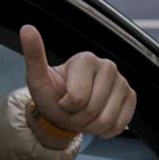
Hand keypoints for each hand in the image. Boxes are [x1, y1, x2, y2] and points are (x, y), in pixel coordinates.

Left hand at [21, 24, 135, 139]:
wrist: (66, 108)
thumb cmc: (52, 93)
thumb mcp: (38, 78)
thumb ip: (34, 54)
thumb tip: (27, 29)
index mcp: (86, 59)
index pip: (77, 98)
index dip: (66, 106)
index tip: (63, 99)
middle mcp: (108, 66)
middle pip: (93, 110)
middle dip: (78, 119)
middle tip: (73, 110)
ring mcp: (122, 82)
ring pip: (107, 120)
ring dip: (91, 126)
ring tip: (84, 114)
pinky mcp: (131, 96)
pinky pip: (120, 124)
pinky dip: (106, 130)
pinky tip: (97, 119)